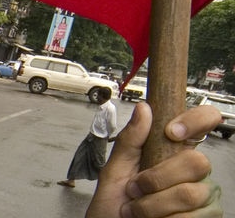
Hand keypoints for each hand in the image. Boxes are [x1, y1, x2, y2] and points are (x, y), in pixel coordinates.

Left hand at [86, 102, 222, 217]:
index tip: (171, 132)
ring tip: (137, 210)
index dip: (195, 120)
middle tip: (135, 189)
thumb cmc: (112, 206)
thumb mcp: (114, 170)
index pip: (204, 121)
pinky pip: (192, 217)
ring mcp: (203, 196)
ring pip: (190, 193)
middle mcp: (193, 172)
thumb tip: (145, 109)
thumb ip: (130, 141)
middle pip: (197, 162)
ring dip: (153, 205)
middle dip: (157, 178)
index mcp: (173, 151)